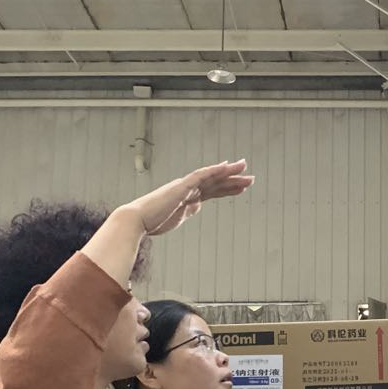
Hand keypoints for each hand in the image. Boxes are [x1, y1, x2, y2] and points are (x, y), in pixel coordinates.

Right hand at [130, 160, 254, 237]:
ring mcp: (185, 186)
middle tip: (250, 177)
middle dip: (233, 180)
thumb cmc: (152, 222)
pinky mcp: (182, 186)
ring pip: (212, 177)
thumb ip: (187, 211)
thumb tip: (197, 207)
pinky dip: (215, 170)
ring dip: (229, 174)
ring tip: (245, 169)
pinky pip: (201, 175)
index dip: (226, 188)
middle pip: (215, 183)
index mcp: (187, 197)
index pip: (211, 191)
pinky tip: (227, 166)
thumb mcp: (176, 218)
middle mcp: (187, 189)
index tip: (239, 186)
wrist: (137, 221)